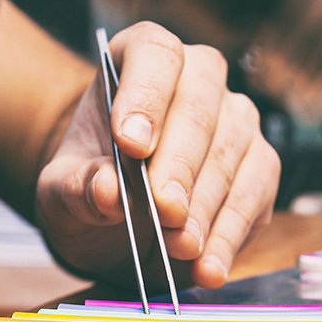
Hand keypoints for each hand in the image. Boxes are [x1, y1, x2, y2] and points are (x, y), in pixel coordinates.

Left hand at [36, 21, 279, 290]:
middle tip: (165, 212)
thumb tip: (108, 191)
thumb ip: (76, 187)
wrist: (115, 222)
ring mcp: (235, 122)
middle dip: (182, 166)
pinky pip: (254, 197)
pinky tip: (208, 267)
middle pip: (201, 106)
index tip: (130, 145)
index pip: (155, 55)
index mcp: (141, 60)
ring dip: (206, 207)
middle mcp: (197, 81)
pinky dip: (231, 236)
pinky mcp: (258, 169)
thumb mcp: (62, 192)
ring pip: (234, 154)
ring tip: (180, 248)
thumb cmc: (89, 189)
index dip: (146, 96)